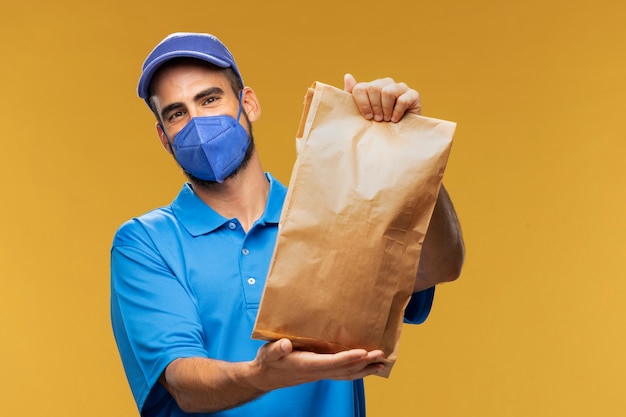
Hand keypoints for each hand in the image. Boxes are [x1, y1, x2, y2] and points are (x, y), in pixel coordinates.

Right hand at [249, 339, 385, 390]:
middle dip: (364, 363)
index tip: (364, 353)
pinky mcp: (321, 372)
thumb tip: (285, 345)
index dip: (348, 358)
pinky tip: (365, 366)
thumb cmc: (268, 362)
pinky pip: (342, 373)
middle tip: (381, 355)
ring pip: (347, 374)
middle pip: (345, 370)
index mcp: (307, 365)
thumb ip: (277, 349)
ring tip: (381, 363)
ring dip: (365, 369)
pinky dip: (357, 371)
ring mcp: (320, 374)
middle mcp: (317, 372)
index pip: (332, 362)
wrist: (265, 377)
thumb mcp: (268, 353)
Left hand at [344, 73, 421, 121]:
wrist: (399, 137)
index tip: (367, 117)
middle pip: (374, 88)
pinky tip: (396, 119)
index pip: (360, 88)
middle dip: (374, 107)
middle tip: (378, 119)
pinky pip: (402, 100)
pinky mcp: (413, 95)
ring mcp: (401, 87)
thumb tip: (347, 76)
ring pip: (387, 92)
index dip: (362, 104)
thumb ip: (353, 95)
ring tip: (387, 119)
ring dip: (386, 110)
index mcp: (372, 86)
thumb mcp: (363, 113)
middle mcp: (386, 83)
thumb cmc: (379, 125)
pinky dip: (397, 112)